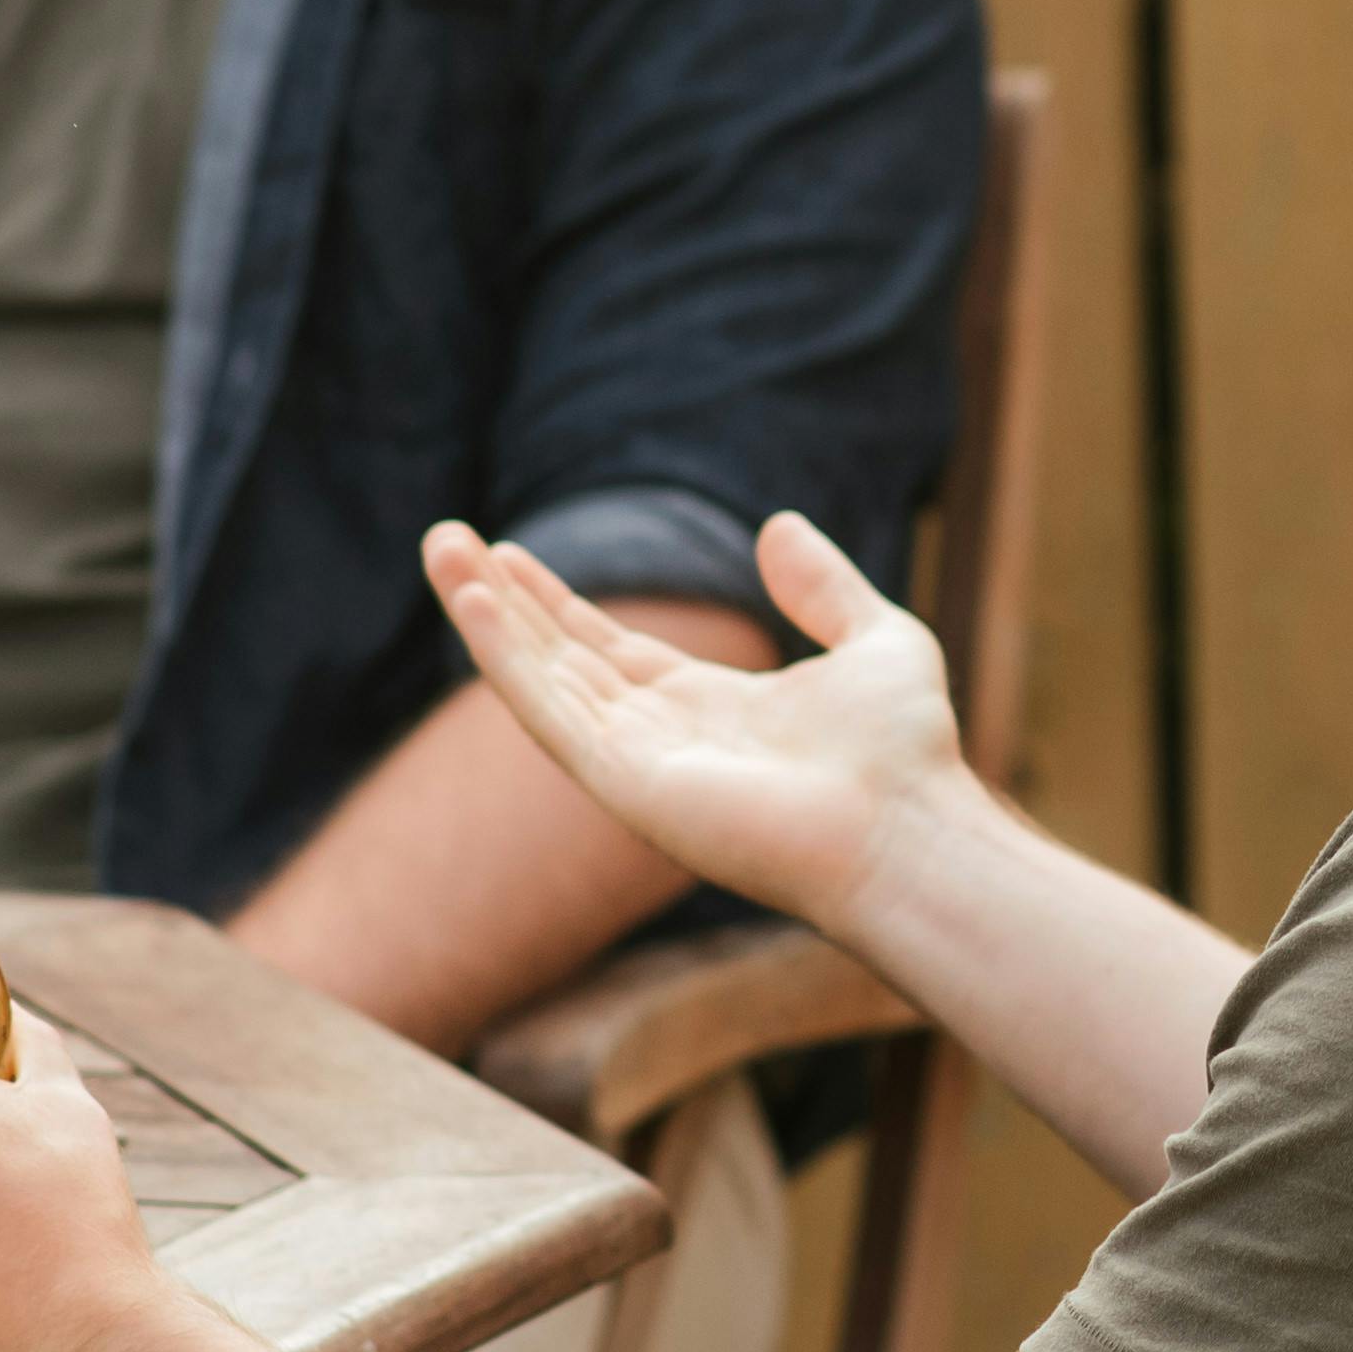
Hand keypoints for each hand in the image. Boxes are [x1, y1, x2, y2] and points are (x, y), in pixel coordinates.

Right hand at [426, 511, 975, 941]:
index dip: (557, 603)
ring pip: (540, 679)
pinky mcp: (626, 785)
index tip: (509, 553)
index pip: (610, 651)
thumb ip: (825, 587)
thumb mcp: (874, 640)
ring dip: (486, 615)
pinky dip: (507, 658)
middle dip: (501, 600)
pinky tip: (474, 603)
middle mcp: (662, 739)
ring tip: (442, 548)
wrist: (910, 825)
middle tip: (446, 537)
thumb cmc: (905, 754)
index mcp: (711, 710)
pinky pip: (550, 712)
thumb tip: (777, 525)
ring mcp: (638, 765)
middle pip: (559, 659)